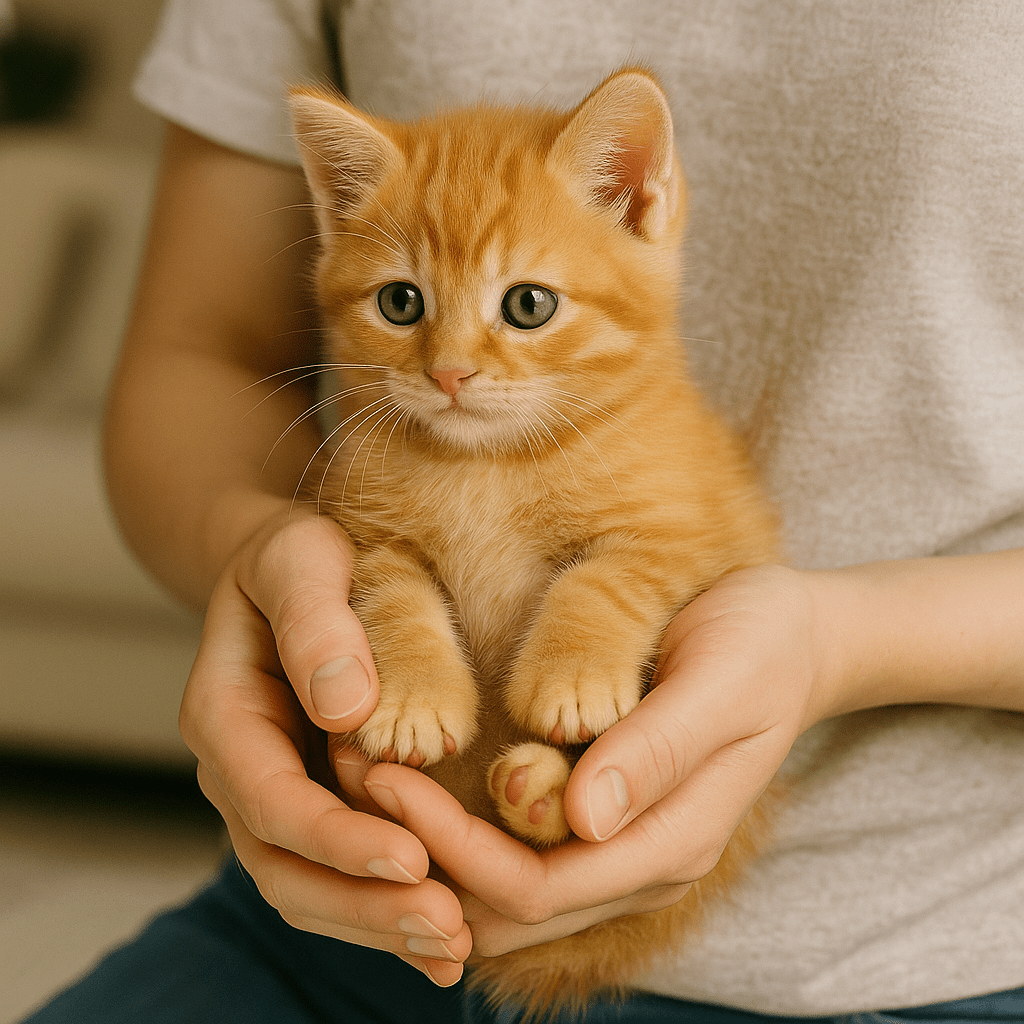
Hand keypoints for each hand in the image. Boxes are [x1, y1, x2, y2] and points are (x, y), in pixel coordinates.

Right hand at [179, 508, 471, 983]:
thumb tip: (343, 707)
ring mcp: (276, 795)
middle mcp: (242, 771)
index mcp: (224, 715)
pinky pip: (339, 874)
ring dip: (378, 925)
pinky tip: (447, 937)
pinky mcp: (316, 803)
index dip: (336, 838)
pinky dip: (384, 910)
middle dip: (363, 906)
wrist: (289, 569)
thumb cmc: (295, 556)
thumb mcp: (300, 560)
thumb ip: (312, 622)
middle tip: (448, 927)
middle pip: (285, 867)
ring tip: (456, 948)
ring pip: (309, 888)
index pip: (271, 798)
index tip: (411, 859)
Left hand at [362, 564, 825, 955]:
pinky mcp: (601, 817)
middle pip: (508, 908)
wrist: (794, 636)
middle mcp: (637, 859)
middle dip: (424, 856)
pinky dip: (457, 835)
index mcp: (669, 841)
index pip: (537, 887)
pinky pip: (517, 857)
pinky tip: (416, 781)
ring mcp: (620, 844)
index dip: (453, 848)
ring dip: (431, 852)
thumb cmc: (760, 644)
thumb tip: (585, 819)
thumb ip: (659, 750)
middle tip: (358, 774)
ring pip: (504, 896)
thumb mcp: (722, 681)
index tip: (385, 776)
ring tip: (368, 774)